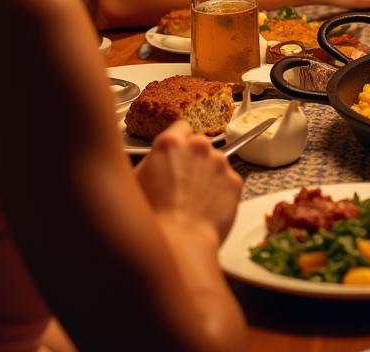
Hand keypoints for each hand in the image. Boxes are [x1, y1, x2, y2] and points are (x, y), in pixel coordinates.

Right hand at [134, 121, 242, 243]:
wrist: (178, 243)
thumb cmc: (151, 218)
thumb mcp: (134, 183)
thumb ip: (150, 162)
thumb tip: (154, 160)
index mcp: (170, 143)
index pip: (181, 127)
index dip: (179, 142)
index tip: (177, 154)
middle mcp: (198, 147)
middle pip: (200, 145)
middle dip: (193, 159)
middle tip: (182, 184)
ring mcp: (220, 163)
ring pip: (215, 163)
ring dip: (207, 176)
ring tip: (193, 201)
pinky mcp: (235, 181)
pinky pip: (227, 182)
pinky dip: (220, 192)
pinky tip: (206, 208)